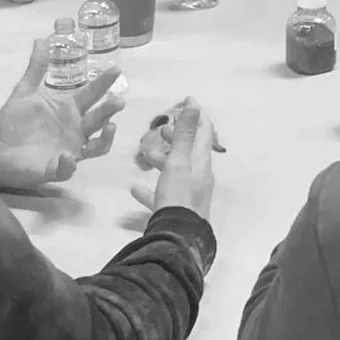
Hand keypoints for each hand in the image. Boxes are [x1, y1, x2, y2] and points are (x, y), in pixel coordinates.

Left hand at [0, 40, 125, 189]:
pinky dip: (69, 164)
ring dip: (105, 139)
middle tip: (118, 100)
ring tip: (110, 127)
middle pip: (99, 119)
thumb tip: (41, 40)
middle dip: (110, 110)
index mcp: (69, 109)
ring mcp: (70, 149)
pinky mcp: (56, 168)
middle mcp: (76, 129)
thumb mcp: (24, 92)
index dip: (104, 82)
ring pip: (96, 146)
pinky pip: (68, 169)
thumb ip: (35, 69)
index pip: (92, 94)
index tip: (116, 69)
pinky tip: (67, 156)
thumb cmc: (14, 121)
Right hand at [131, 98, 216, 217]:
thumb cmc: (178, 196)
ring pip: (177, 170)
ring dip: (163, 159)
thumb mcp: (178, 162)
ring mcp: (189, 194)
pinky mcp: (177, 209)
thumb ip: (184, 134)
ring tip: (146, 154)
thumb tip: (194, 105)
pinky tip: (135, 189)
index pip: (204, 132)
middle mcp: (199, 176)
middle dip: (176, 137)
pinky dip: (152, 188)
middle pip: (190, 151)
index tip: (187, 100)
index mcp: (201, 162)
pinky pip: (164, 193)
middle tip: (161, 129)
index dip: (196, 115)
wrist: (178, 239)